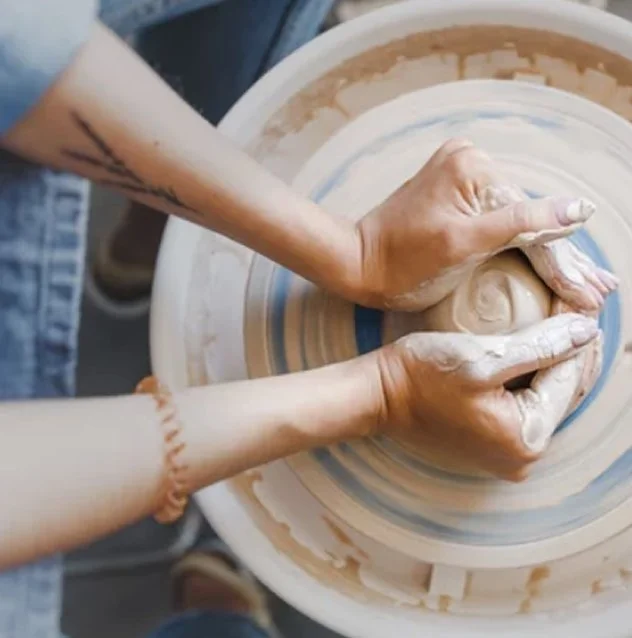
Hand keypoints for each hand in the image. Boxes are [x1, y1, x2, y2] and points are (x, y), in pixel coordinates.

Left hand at [355, 138, 616, 310]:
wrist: (358, 262)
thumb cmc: (402, 263)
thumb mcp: (463, 246)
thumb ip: (520, 225)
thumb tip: (579, 210)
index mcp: (475, 169)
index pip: (530, 224)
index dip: (562, 264)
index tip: (591, 294)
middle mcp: (473, 161)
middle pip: (527, 220)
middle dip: (562, 260)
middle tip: (601, 289)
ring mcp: (464, 174)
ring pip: (517, 221)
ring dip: (548, 253)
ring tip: (587, 282)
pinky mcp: (457, 190)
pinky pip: (499, 219)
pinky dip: (521, 243)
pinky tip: (552, 258)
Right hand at [373, 313, 599, 479]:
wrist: (380, 396)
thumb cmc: (421, 375)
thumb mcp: (483, 357)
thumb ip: (541, 346)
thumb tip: (587, 330)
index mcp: (526, 439)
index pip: (568, 379)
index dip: (578, 337)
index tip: (580, 302)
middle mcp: (523, 456)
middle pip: (562, 392)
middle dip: (573, 350)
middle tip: (578, 308)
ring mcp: (508, 453)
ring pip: (547, 397)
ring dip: (557, 362)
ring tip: (564, 322)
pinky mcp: (494, 442)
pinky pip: (527, 405)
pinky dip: (535, 376)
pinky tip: (539, 349)